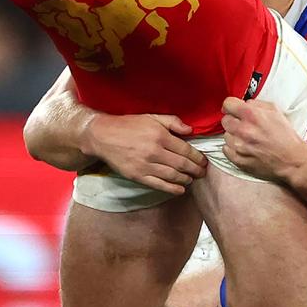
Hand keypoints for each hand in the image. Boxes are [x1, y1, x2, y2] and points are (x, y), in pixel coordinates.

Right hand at [83, 113, 207, 195]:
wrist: (103, 136)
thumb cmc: (128, 125)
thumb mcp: (151, 117)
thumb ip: (172, 122)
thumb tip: (190, 131)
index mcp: (160, 135)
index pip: (186, 150)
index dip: (198, 158)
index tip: (203, 161)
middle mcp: (154, 151)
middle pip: (182, 164)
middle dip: (196, 170)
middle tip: (202, 173)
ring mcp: (146, 165)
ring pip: (173, 176)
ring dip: (186, 179)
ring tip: (191, 179)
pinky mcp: (137, 176)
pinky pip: (159, 185)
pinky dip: (172, 189)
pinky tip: (180, 189)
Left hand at [220, 97, 306, 181]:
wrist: (292, 160)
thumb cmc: (286, 136)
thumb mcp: (276, 111)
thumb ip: (257, 104)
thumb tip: (244, 104)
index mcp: (252, 115)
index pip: (228, 104)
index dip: (231, 106)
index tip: (233, 109)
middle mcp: (243, 129)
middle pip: (225, 120)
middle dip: (233, 121)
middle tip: (244, 125)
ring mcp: (239, 146)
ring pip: (226, 135)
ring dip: (234, 135)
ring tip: (247, 139)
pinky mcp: (238, 160)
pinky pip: (226, 149)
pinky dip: (233, 148)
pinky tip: (245, 148)